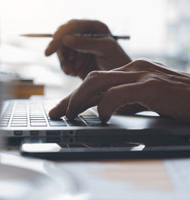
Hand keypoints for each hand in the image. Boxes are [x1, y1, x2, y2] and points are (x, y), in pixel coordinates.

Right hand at [45, 19, 130, 78]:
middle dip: (61, 52)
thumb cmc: (119, 62)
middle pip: (63, 37)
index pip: (72, 26)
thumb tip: (65, 39)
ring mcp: (79, 48)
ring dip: (64, 62)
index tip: (51, 49)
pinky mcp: (75, 60)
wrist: (119, 82)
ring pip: (62, 51)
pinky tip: (74, 73)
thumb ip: (86, 43)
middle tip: (63, 66)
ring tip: (72, 72)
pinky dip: (66, 68)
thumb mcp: (105, 50)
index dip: (60, 36)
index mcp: (94, 27)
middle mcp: (85, 35)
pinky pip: (64, 62)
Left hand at [49, 60, 189, 122]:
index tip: (60, 110)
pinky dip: (105, 105)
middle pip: (90, 80)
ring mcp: (142, 74)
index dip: (74, 96)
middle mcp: (133, 68)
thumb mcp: (145, 101)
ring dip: (79, 100)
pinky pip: (118, 93)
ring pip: (97, 82)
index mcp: (130, 71)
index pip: (94, 82)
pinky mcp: (151, 86)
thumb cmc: (177, 103)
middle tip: (56, 114)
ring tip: (70, 115)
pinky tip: (102, 116)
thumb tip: (102, 113)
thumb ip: (125, 103)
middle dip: (69, 98)